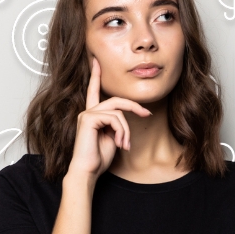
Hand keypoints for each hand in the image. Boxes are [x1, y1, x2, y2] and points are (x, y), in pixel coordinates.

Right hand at [66, 58, 151, 179]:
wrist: (88, 172)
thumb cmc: (98, 159)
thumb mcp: (113, 138)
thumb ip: (116, 125)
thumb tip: (124, 120)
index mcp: (92, 115)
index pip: (94, 91)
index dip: (96, 76)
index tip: (97, 61)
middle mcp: (87, 112)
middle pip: (116, 100)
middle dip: (134, 106)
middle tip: (147, 113)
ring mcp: (86, 114)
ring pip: (118, 112)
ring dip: (126, 130)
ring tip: (125, 145)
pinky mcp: (88, 119)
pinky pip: (114, 118)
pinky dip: (122, 131)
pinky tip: (120, 143)